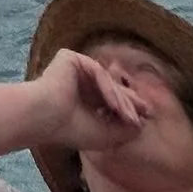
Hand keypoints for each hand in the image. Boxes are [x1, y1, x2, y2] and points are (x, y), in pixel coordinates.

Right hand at [31, 48, 145, 154]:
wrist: (45, 118)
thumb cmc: (71, 129)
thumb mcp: (105, 134)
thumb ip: (124, 129)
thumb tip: (142, 124)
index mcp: (82, 99)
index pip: (108, 99)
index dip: (128, 108)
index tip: (145, 118)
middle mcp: (78, 82)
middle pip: (111, 87)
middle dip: (130, 100)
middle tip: (147, 110)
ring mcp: (74, 69)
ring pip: (106, 81)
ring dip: (121, 100)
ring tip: (131, 117)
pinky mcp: (70, 57)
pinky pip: (97, 71)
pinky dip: (108, 89)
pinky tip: (116, 107)